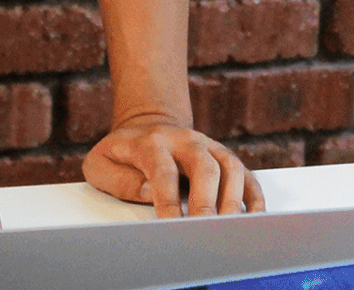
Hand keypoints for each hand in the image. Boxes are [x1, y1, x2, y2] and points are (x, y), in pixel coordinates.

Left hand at [83, 113, 266, 216]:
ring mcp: (209, 147)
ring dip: (232, 199)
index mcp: (151, 142)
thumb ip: (118, 180)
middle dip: (206, 200)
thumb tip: (150, 193)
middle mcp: (185, 140)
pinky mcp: (224, 158)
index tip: (172, 226)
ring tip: (229, 228)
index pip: (162, 170)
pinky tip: (253, 218)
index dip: (168, 200)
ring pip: (231, 167)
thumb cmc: (122, 153)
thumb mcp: (100, 163)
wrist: (148, 125)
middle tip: (205, 229)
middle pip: (204, 166)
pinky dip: (253, 197)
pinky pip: (247, 175)